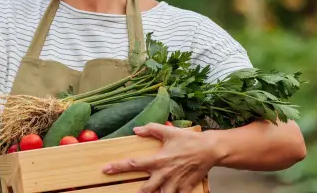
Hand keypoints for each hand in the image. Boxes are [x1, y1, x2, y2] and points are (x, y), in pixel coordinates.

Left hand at [101, 123, 221, 192]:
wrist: (210, 150)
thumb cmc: (189, 141)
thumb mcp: (169, 132)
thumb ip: (152, 129)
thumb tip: (137, 129)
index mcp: (158, 160)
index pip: (134, 164)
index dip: (118, 167)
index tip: (106, 169)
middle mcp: (165, 174)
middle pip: (146, 189)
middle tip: (131, 192)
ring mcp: (175, 183)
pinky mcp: (185, 188)